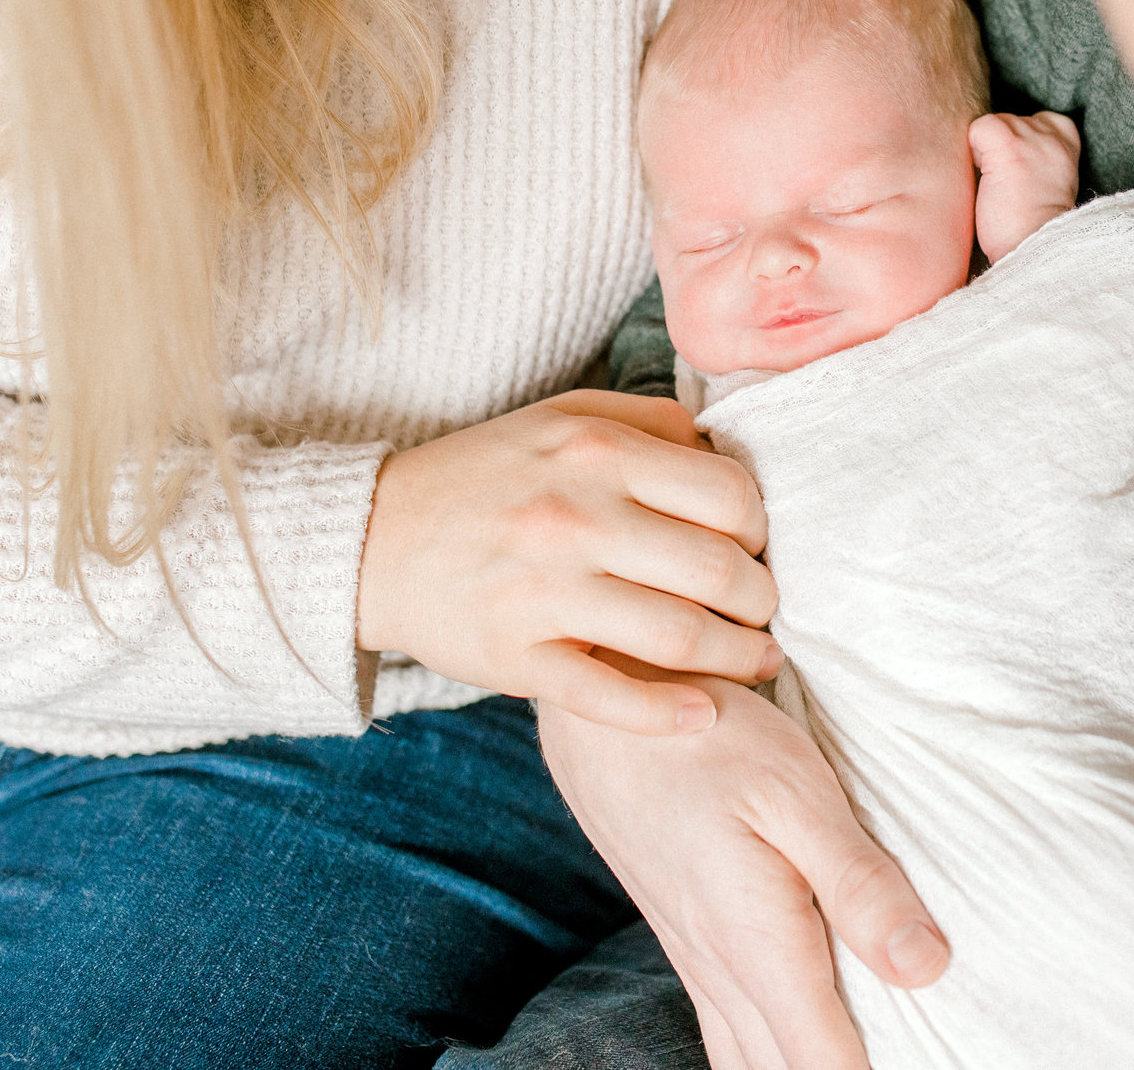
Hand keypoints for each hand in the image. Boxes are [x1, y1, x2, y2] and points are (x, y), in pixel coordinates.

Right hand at [359, 391, 779, 734]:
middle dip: (761, 599)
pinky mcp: (514, 658)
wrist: (371, 539)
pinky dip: (670, 715)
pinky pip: (612, 698)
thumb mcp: (562, 418)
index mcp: (595, 452)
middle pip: (717, 570)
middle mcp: (573, 517)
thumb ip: (650, 423)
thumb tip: (728, 453)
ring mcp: (542, 593)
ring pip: (680, 637)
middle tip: (763, 610)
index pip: (728, 494)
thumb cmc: (485, 476)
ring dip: (739, 658)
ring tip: (757, 661)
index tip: (755, 547)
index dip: (761, 527)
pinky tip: (703, 715)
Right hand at [542, 670, 950, 1069]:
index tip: (930, 1065)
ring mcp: (698, 963)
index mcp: (758, 945)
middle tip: (911, 1059)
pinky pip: (727, 1032)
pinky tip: (793, 1040)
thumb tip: (926, 967)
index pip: (823, 1065)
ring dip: (800, 1069)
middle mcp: (722, 972)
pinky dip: (765, 1053)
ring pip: (750, 1061)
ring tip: (858, 1056)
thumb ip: (860, 884)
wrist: (606, 720)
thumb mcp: (798, 794)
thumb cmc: (710, 743)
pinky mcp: (687, 944)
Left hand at [969, 110, 1080, 263]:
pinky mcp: (1008, 146)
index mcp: (1067, 143)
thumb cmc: (1031, 228)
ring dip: (986, 150)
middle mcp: (1052, 134)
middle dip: (1000, 147)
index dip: (1019, 145)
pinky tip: (982, 176)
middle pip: (1011, 120)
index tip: (1020, 176)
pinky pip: (979, 127)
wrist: (1035, 252)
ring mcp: (1031, 138)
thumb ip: (1036, 159)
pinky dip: (973, 148)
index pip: (1038, 121)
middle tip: (1006, 184)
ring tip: (995, 184)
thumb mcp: (1048, 184)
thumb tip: (1001, 149)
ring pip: (994, 123)